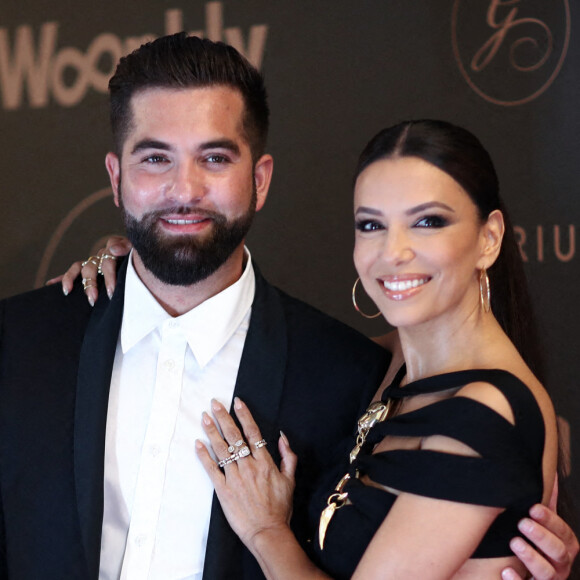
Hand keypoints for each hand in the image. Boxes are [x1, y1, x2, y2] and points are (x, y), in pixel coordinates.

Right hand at [46, 235, 131, 304]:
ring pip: (79, 269)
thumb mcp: (137, 252)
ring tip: (67, 291)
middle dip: (91, 284)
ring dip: (71, 280)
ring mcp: (94, 262)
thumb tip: (113, 250)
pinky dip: (61, 278)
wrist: (141, 258)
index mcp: (114, 250)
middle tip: (93, 299)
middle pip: (91, 267)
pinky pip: (72, 272)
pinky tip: (50, 285)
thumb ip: (128, 248)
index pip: (108, 259)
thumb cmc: (139, 258)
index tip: (111, 291)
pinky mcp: (88, 268)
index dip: (109, 275)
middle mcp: (101, 255)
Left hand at [196, 397, 296, 548]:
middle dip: (223, 418)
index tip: (237, 402)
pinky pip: (212, 469)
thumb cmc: (280, 508)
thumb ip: (289, 457)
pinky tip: (198, 443)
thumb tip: (283, 437)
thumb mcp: (290, 480)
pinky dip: (204, 456)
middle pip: (234, 437)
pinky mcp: (223, 490)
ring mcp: (235, 478)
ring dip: (212, 431)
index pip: (253, 432)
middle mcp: (249, 466)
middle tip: (214, 403)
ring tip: (204, 417)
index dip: (244, 415)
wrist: (268, 532)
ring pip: (221, 449)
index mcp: (265, 462)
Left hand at [502, 481, 577, 579]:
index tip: (533, 508)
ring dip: (531, 557)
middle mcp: (561, 564)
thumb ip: (548, 504)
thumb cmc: (537, 543)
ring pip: (548, 573)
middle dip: (542, 537)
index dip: (550, 520)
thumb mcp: (544, 524)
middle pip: (559, 552)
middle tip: (522, 523)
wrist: (526, 575)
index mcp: (564, 545)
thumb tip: (550, 476)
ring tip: (514, 542)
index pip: (563, 532)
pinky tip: (506, 571)